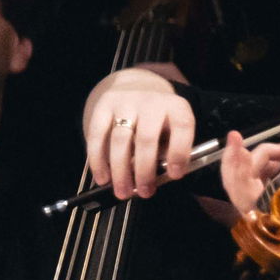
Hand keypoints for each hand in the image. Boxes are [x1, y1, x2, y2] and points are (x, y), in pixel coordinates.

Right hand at [82, 66, 198, 199]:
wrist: (135, 87)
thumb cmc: (157, 119)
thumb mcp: (171, 128)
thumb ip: (167, 150)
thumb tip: (156, 179)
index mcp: (175, 106)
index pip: (182, 127)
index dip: (179, 152)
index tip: (174, 175)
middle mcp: (151, 101)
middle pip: (146, 138)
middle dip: (144, 170)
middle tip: (144, 192)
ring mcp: (125, 103)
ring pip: (120, 140)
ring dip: (120, 170)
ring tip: (122, 191)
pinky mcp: (103, 107)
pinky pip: (97, 137)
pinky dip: (98, 161)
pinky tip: (102, 178)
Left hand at [218, 132, 279, 279]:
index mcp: (265, 224)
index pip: (243, 188)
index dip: (239, 162)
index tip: (237, 141)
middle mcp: (253, 223)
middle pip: (240, 181)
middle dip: (263, 155)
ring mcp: (255, 224)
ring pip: (248, 185)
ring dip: (269, 164)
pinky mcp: (260, 224)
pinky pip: (256, 194)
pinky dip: (269, 177)